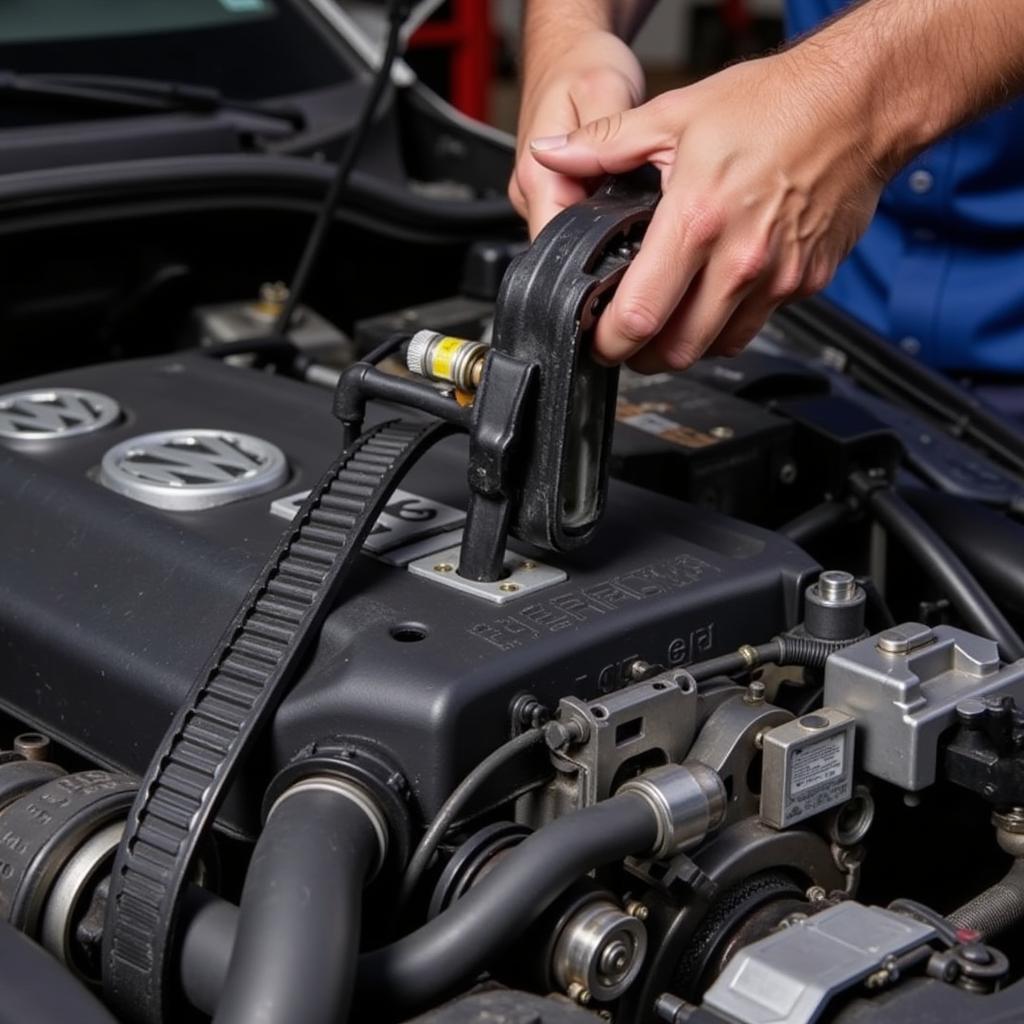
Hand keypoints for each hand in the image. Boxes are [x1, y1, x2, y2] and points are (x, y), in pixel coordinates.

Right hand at [509, 30, 643, 238]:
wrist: (566, 46)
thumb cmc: (580, 61)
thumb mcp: (605, 92)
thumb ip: (607, 145)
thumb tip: (615, 194)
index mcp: (535, 175)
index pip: (556, 245)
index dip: (592, 255)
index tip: (626, 247)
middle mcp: (529, 190)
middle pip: (567, 243)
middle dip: (605, 237)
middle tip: (640, 209)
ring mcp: (538, 193)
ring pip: (574, 230)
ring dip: (603, 220)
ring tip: (630, 189)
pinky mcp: (551, 190)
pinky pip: (577, 214)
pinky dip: (601, 206)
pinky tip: (618, 184)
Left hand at [528, 53, 886, 370]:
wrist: (860, 103)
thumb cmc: (776, 105)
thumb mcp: (676, 115)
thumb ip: (605, 145)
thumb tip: (553, 155)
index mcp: (698, 220)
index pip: (640, 315)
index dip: (608, 341)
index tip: (598, 340)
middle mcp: (741, 259)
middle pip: (677, 350)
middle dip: (643, 355)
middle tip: (628, 340)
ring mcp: (778, 277)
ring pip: (717, 347)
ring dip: (686, 344)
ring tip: (668, 319)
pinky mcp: (806, 283)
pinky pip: (756, 324)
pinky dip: (728, 323)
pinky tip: (715, 296)